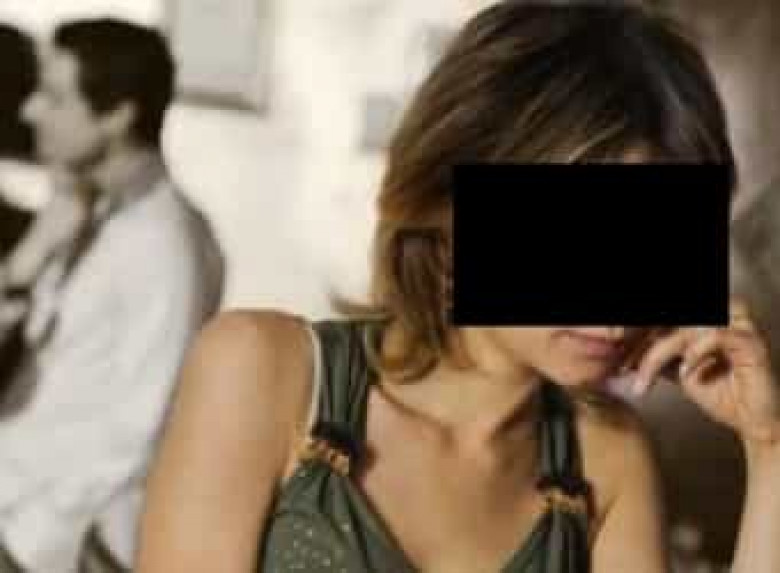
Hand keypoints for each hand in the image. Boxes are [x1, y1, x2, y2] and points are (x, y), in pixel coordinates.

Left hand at [633, 297, 779, 444]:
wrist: (751, 421)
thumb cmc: (718, 391)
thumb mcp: (675, 370)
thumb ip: (655, 356)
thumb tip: (621, 351)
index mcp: (704, 318)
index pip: (664, 318)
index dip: (636, 331)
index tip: (613, 349)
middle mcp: (721, 315)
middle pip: (671, 318)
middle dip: (641, 339)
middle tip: (620, 358)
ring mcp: (738, 326)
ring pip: (687, 326)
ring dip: (659, 351)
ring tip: (645, 374)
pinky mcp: (751, 343)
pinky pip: (719, 335)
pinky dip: (695, 352)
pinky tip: (684, 371)